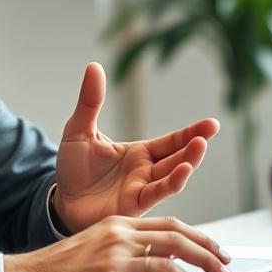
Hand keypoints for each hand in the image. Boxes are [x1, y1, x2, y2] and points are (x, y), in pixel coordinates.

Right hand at [4, 215, 231, 271]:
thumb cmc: (60, 269)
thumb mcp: (98, 246)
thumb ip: (129, 248)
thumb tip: (164, 261)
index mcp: (119, 224)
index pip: (171, 225)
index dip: (200, 238)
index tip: (218, 252)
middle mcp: (120, 237)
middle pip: (177, 240)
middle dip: (208, 257)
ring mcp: (113, 259)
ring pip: (168, 267)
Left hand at [53, 62, 219, 231]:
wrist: (58, 200)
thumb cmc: (73, 169)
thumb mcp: (79, 129)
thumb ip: (90, 102)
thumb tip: (93, 66)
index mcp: (139, 153)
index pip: (172, 141)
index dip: (192, 133)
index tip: (212, 124)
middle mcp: (146, 172)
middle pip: (177, 158)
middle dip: (194, 147)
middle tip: (208, 133)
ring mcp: (141, 190)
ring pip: (171, 177)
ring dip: (187, 164)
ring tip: (199, 147)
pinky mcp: (132, 206)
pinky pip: (155, 195)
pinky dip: (170, 184)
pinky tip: (182, 173)